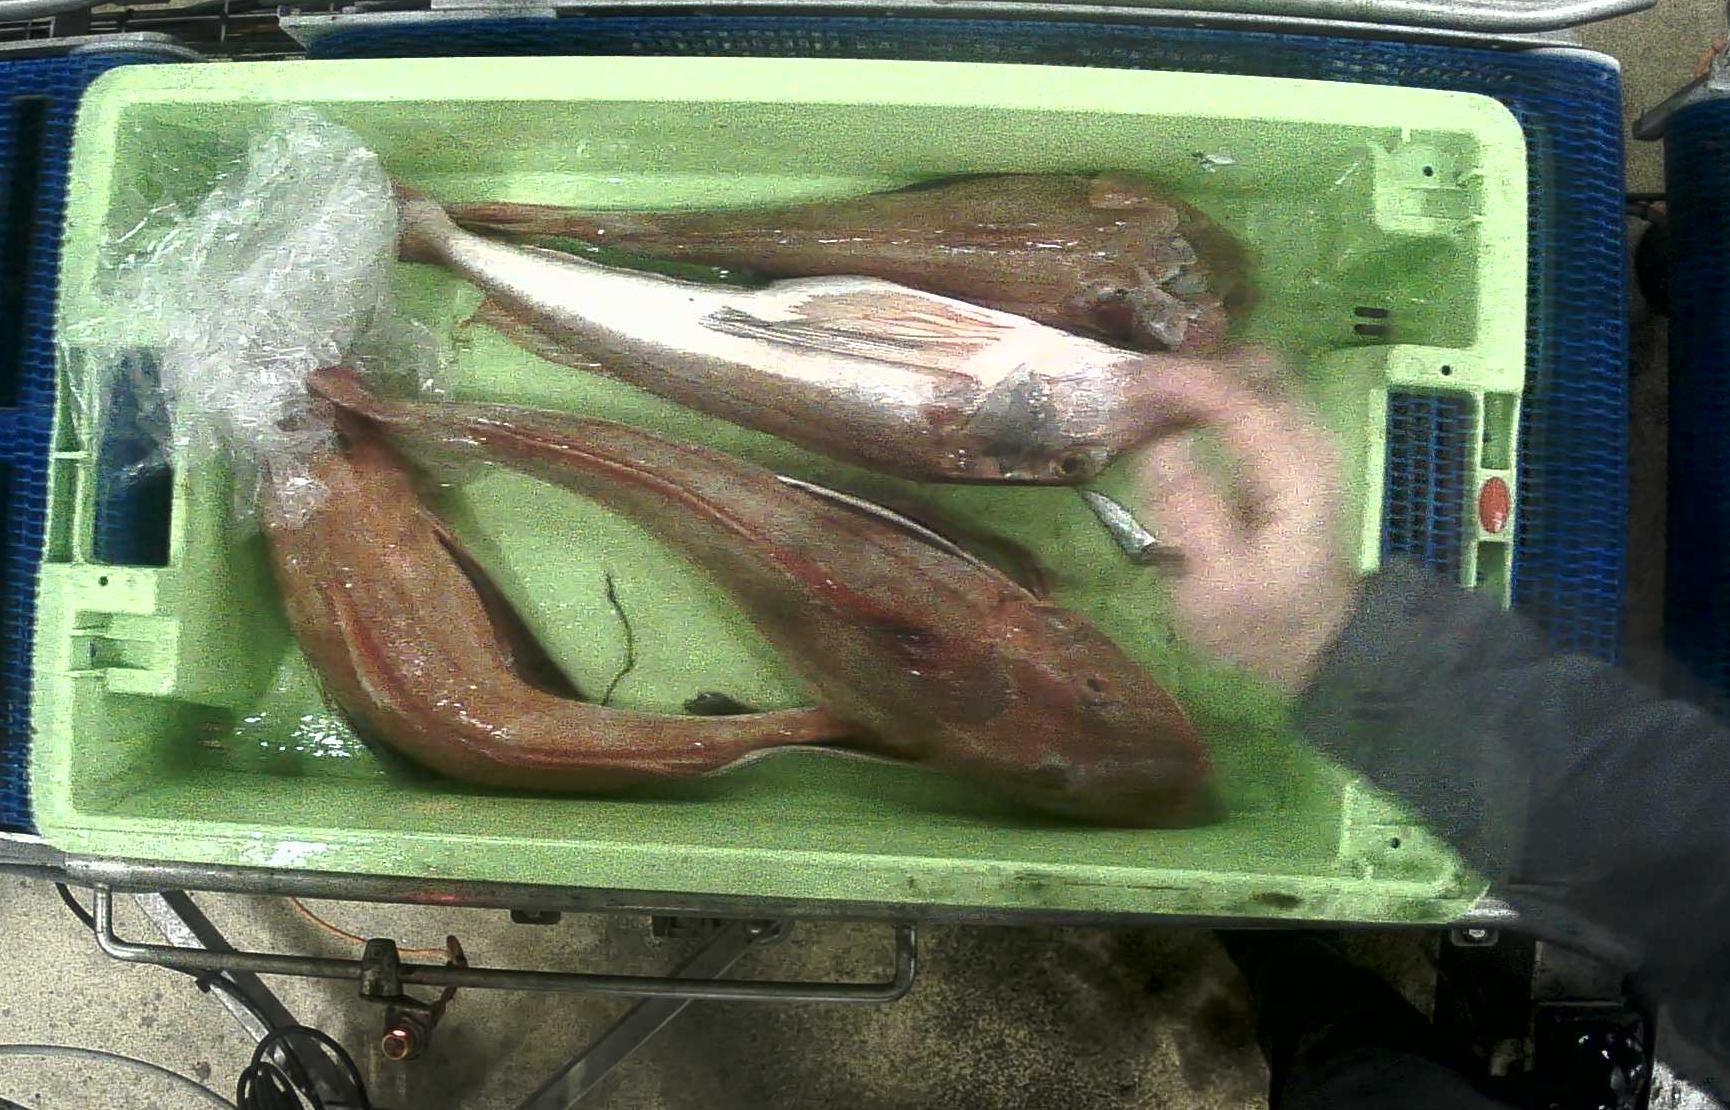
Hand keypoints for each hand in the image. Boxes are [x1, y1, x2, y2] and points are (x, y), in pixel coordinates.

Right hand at [1124, 355, 1359, 691]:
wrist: (1314, 638)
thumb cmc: (1261, 620)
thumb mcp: (1215, 583)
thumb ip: (1189, 512)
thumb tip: (1159, 444)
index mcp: (1294, 475)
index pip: (1237, 400)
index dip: (1179, 382)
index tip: (1125, 384)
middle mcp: (1308, 444)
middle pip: (1251, 368)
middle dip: (1187, 373)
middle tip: (1131, 400)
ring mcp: (1304, 443)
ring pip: (1249, 376)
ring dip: (1193, 385)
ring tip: (1139, 414)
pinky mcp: (1292, 450)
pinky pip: (1249, 398)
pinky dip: (1205, 400)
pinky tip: (1167, 425)